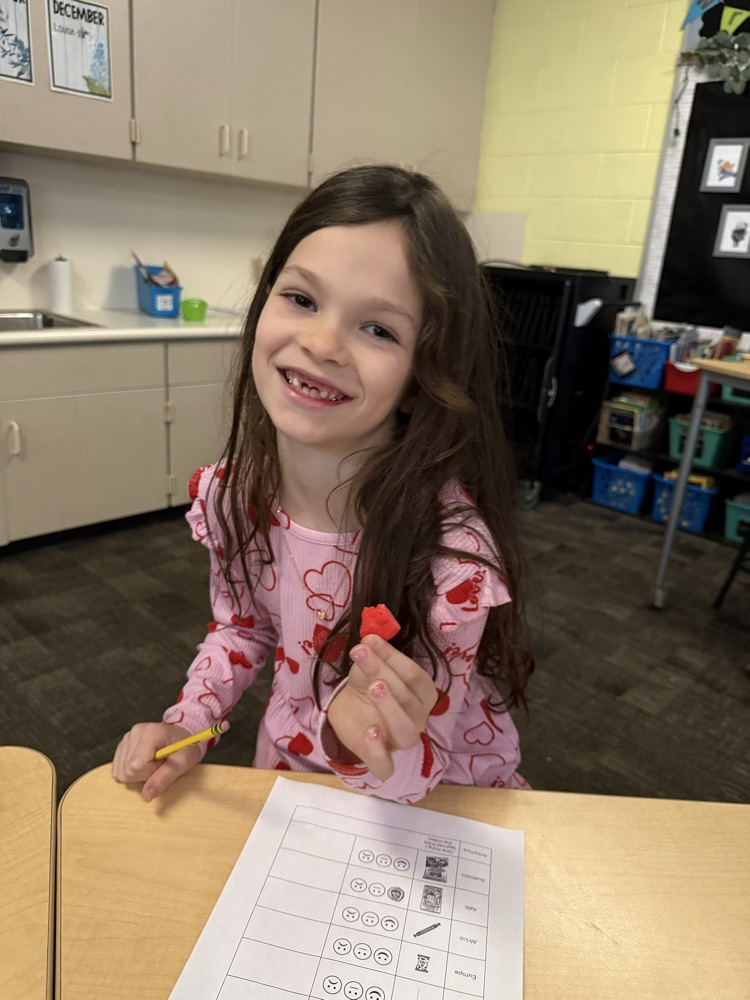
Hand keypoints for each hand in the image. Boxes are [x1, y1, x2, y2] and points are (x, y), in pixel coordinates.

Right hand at [112, 722, 200, 801]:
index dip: (149, 773)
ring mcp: (127, 736)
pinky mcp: (123, 743)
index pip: (136, 766)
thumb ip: (162, 780)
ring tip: (152, 762)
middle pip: (127, 770)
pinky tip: (143, 762)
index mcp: (150, 733)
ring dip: (137, 773)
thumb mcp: (181, 765)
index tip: (163, 765)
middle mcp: (135, 732)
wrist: (183, 736)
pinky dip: (130, 770)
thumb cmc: (185, 749)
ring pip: (120, 770)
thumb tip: (146, 797)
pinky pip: (117, 767)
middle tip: (159, 764)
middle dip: (144, 774)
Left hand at [327, 635, 437, 780]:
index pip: (415, 676)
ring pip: (406, 732)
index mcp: (422, 694)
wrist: (351, 711)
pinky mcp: (379, 758)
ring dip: (391, 707)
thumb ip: (371, 656)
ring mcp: (400, 740)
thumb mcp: (368, 668)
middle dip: (385, 673)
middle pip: (408, 698)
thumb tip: (370, 639)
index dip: (393, 657)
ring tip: (374, 688)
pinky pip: (386, 766)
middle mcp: (418, 718)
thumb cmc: (368, 686)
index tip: (369, 640)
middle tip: (364, 656)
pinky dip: (378, 753)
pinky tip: (370, 732)